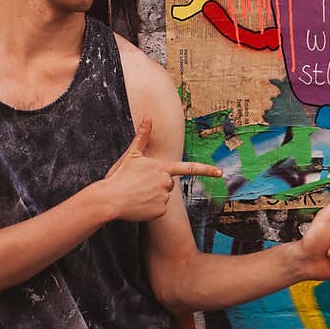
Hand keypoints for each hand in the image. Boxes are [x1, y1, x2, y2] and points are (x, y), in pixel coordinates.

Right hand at [103, 117, 221, 221]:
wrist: (109, 199)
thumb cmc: (119, 176)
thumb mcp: (132, 155)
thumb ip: (143, 136)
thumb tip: (148, 117)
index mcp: (163, 168)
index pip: (189, 168)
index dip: (206, 170)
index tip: (220, 173)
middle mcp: (167, 182)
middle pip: (169, 183)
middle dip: (157, 184)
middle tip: (139, 184)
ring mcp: (164, 197)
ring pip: (163, 197)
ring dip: (152, 196)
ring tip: (137, 194)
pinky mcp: (160, 211)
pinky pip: (159, 209)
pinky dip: (150, 209)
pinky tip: (138, 205)